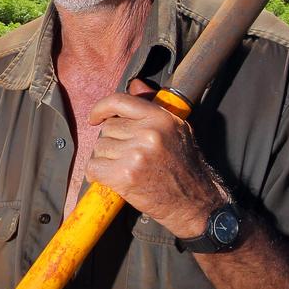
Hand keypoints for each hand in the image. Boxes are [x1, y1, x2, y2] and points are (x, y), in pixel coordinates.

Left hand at [85, 79, 228, 238]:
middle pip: (107, 129)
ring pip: (99, 148)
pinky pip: (94, 167)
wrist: (194, 203)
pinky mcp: (125, 176)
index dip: (102, 108)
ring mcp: (136, 154)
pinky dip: (97, 174)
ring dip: (105, 159)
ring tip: (124, 168)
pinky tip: (110, 179)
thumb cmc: (184, 166)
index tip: (95, 118)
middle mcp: (149, 133)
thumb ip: (152, 106)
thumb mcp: (176, 130)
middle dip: (112, 142)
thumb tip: (134, 84)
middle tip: (127, 156)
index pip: (119, 101)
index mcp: (161, 118)